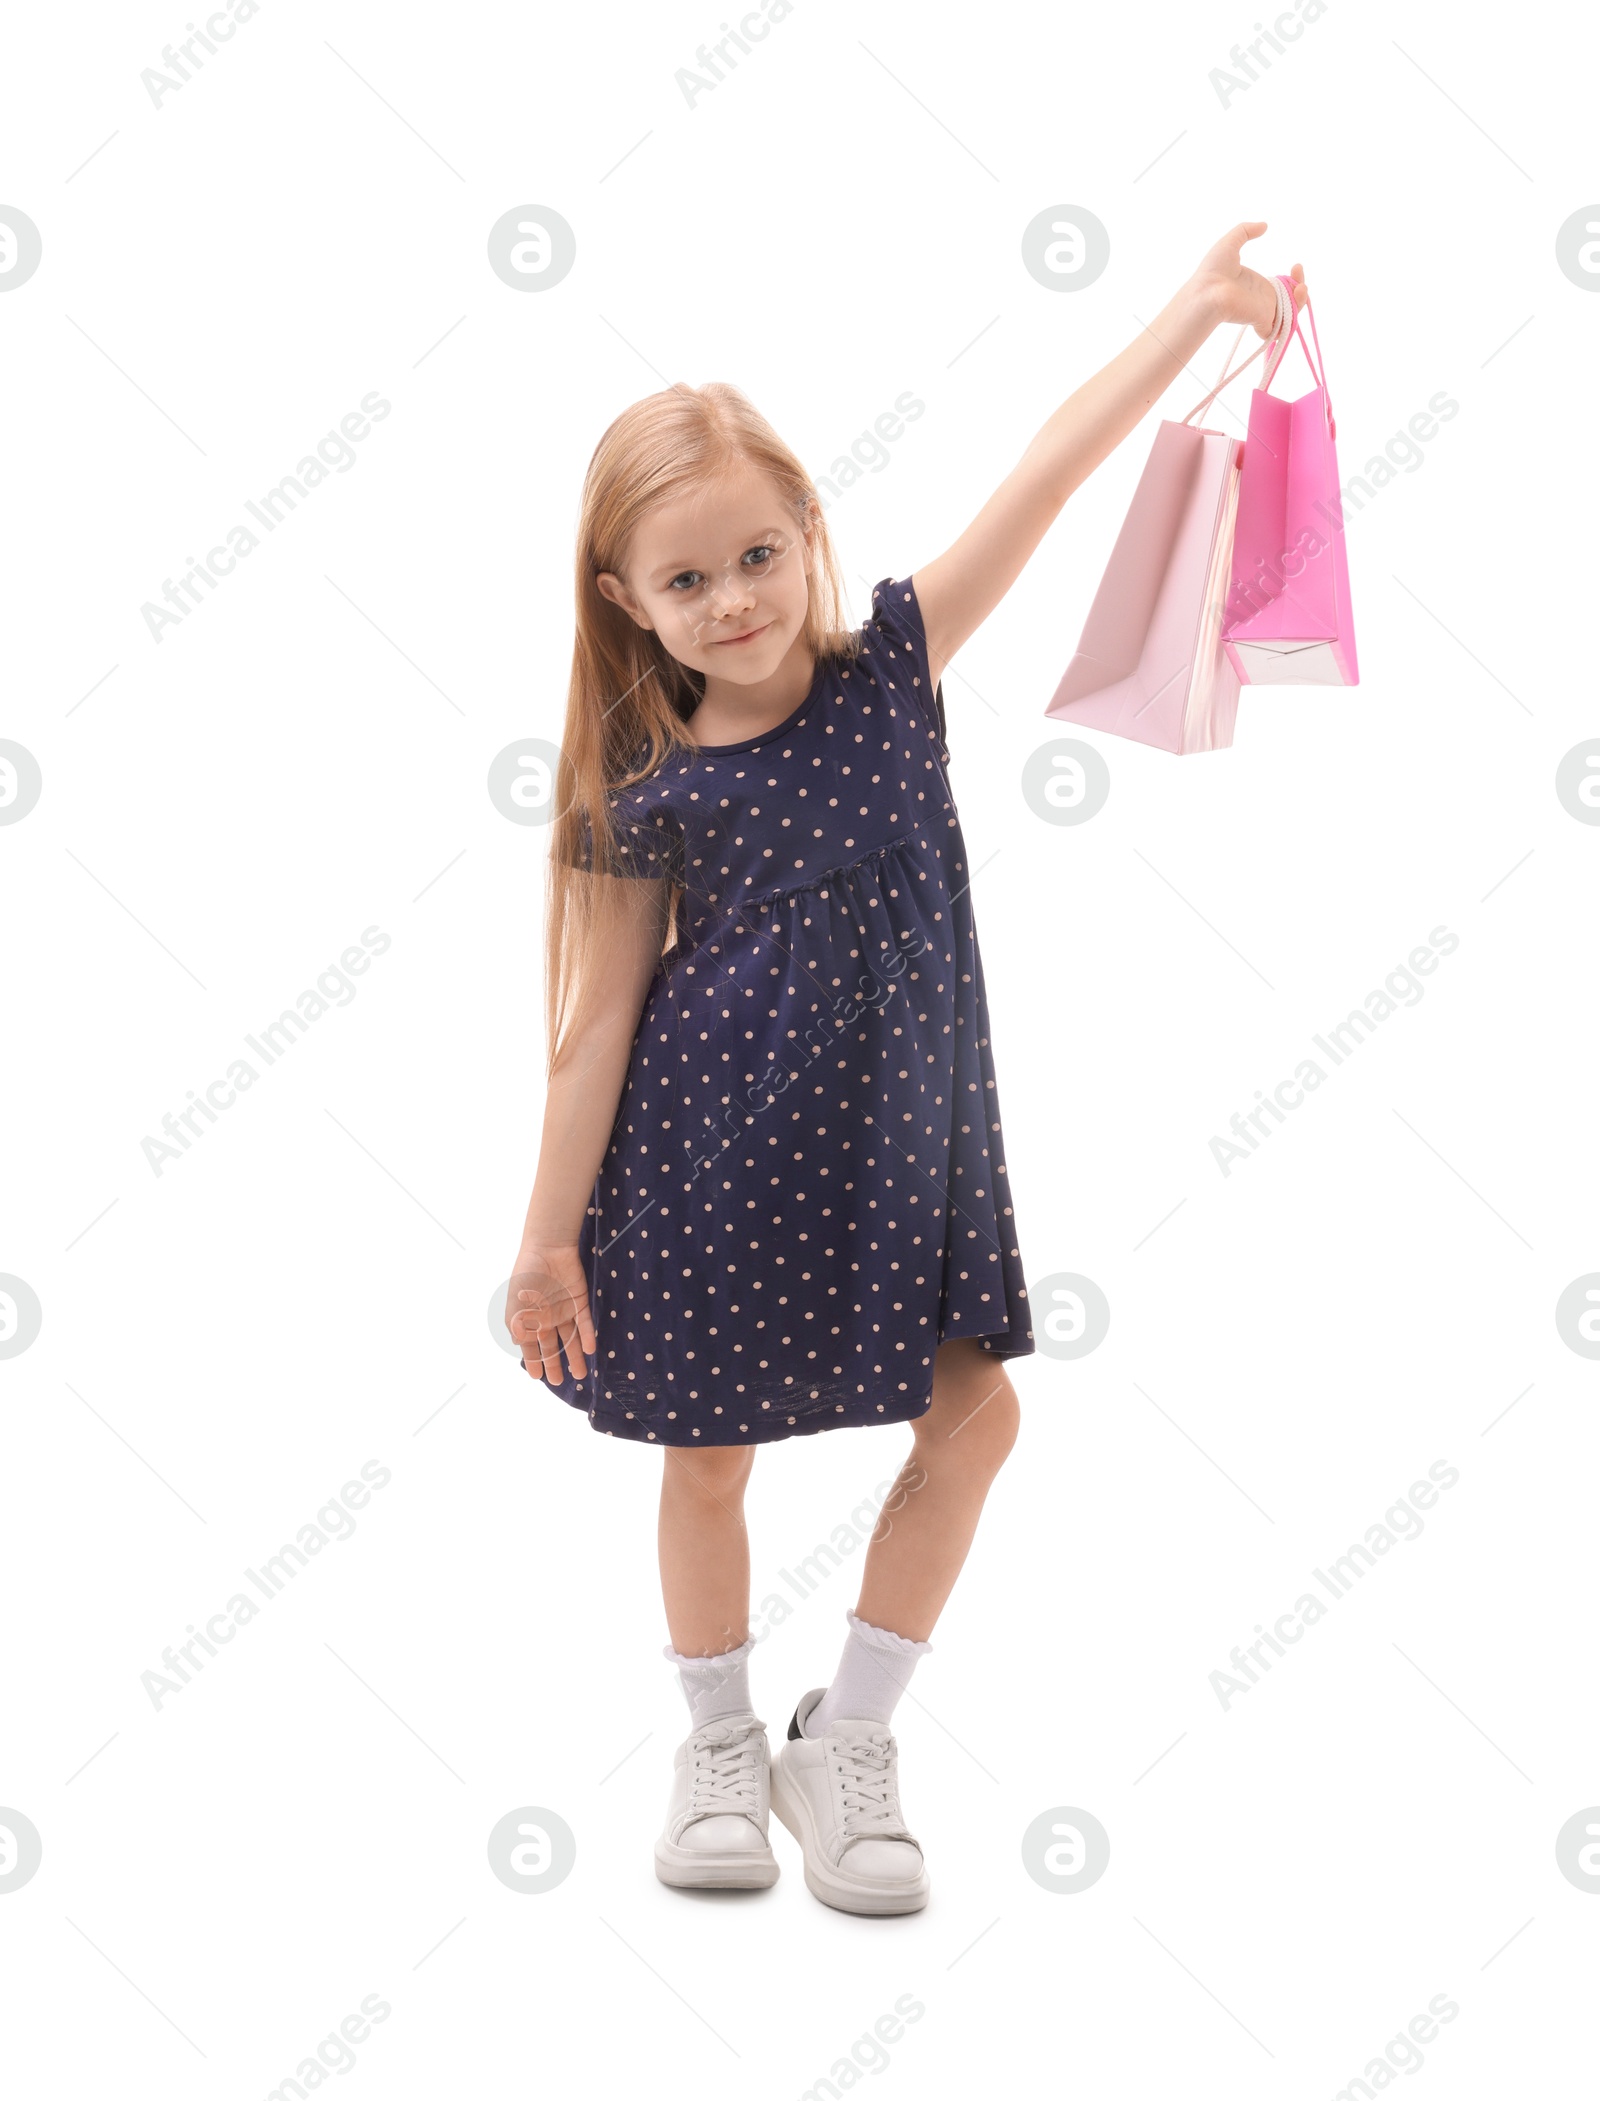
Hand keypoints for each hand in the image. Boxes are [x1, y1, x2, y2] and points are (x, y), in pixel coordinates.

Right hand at [505, 1242, 596, 1386]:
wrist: (547, 1249)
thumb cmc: (527, 1276)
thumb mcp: (517, 1302)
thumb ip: (518, 1323)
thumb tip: (518, 1343)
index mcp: (529, 1318)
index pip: (531, 1345)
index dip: (533, 1361)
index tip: (536, 1378)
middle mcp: (547, 1317)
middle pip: (552, 1345)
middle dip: (555, 1364)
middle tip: (559, 1383)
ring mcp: (564, 1310)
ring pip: (570, 1338)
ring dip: (574, 1356)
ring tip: (580, 1375)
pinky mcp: (579, 1301)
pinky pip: (584, 1322)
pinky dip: (586, 1336)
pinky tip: (589, 1351)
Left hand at [1191, 221, 1306, 338]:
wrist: (1206, 291)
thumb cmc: (1212, 270)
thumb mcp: (1230, 242)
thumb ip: (1246, 231)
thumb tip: (1264, 225)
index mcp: (1257, 286)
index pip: (1282, 287)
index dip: (1293, 278)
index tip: (1295, 265)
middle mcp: (1262, 300)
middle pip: (1290, 300)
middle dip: (1301, 285)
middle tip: (1297, 270)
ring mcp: (1263, 312)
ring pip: (1291, 315)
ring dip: (1303, 300)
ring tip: (1301, 286)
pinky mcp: (1263, 321)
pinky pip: (1283, 329)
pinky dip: (1295, 317)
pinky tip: (1297, 293)